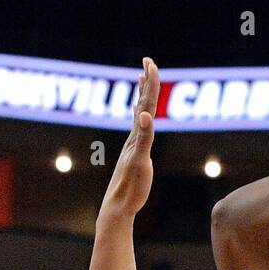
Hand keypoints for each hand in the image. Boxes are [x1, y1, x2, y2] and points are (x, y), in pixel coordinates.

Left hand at [101, 57, 158, 216]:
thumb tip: (144, 115)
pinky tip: (140, 118)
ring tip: (142, 80)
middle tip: (148, 62)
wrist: (118, 207)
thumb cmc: (131, 188)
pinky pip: (138, 130)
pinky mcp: (133, 156)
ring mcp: (132, 146)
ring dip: (142, 96)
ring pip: (138, 115)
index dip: (150, 83)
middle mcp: (133, 137)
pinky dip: (140, 118)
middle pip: (142, 104)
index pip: (146, 104)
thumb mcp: (141, 162)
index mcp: (137, 136)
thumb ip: (144, 138)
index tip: (150, 63)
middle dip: (147, 83)